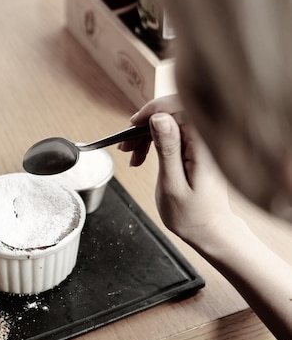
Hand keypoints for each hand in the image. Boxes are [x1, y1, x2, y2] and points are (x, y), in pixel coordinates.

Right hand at [120, 96, 232, 246]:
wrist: (211, 231)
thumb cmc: (193, 216)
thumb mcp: (172, 184)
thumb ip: (167, 148)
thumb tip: (159, 117)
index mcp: (203, 146)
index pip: (179, 108)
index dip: (153, 110)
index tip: (133, 125)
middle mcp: (207, 140)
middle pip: (173, 113)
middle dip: (146, 125)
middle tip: (127, 147)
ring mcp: (204, 143)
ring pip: (171, 123)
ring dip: (148, 135)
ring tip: (132, 156)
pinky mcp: (198, 148)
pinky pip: (174, 134)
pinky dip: (156, 141)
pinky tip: (143, 156)